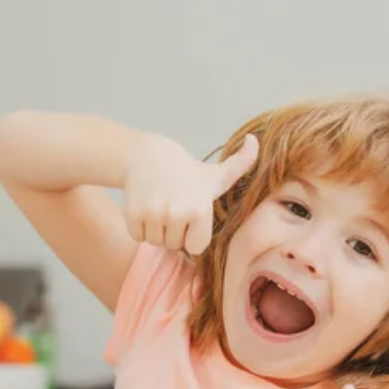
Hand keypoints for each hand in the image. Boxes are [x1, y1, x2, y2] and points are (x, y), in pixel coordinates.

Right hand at [123, 133, 258, 253]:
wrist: (148, 155)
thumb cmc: (187, 172)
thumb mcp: (216, 173)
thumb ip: (242, 163)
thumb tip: (254, 140)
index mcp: (200, 209)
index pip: (195, 247)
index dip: (191, 235)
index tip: (190, 217)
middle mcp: (177, 213)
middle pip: (173, 245)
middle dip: (173, 232)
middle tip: (172, 207)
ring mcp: (154, 213)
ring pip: (155, 242)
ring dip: (156, 230)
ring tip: (160, 206)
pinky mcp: (134, 212)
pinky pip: (138, 236)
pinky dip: (139, 227)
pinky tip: (146, 206)